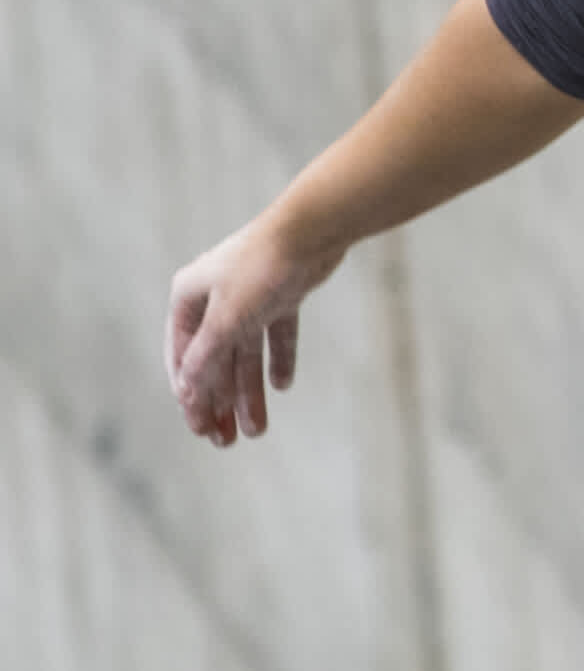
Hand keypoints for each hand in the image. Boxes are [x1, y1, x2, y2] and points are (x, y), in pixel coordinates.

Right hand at [164, 214, 347, 445]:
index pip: (183, 359)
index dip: (191, 396)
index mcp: (188, 299)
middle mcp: (214, 298)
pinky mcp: (281, 294)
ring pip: (246, 353)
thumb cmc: (261, 267)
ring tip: (256, 430)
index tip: (199, 429)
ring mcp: (248, 296)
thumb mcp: (227, 318)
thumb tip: (187, 391)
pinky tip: (282, 386)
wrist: (312, 228)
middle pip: (215, 361)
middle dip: (220, 402)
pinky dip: (279, 358)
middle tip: (226, 442)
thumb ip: (207, 356)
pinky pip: (276, 334)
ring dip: (249, 391)